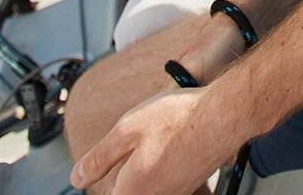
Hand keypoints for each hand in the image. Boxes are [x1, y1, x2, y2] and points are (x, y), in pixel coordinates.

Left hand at [70, 85, 237, 194]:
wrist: (225, 115)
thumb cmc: (178, 118)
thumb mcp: (127, 129)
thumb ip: (99, 158)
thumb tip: (76, 178)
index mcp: (133, 189)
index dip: (104, 181)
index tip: (109, 167)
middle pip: (129, 193)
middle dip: (124, 178)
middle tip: (133, 149)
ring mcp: (176, 193)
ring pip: (149, 189)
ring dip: (144, 174)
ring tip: (154, 144)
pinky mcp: (191, 185)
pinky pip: (166, 184)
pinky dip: (163, 170)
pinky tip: (170, 145)